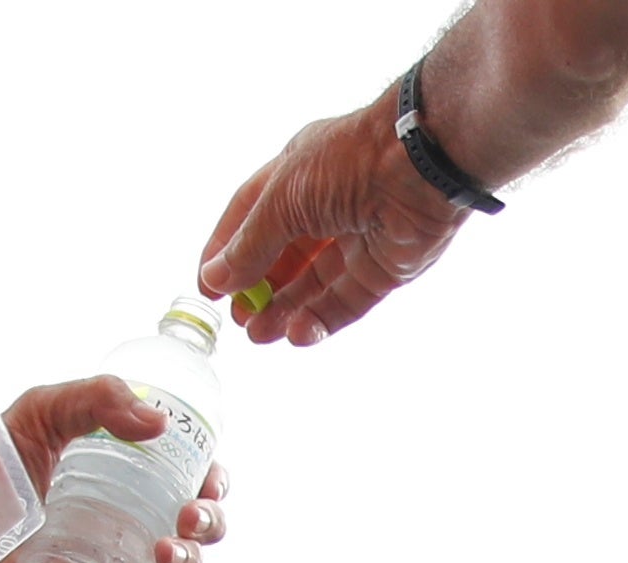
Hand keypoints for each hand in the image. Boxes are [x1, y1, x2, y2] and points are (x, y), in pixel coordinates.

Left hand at [0, 380, 225, 562]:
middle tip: (189, 517)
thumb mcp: (45, 410)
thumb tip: (159, 422)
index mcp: (127, 474)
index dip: (213, 481)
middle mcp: (130, 519)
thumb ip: (98, 398)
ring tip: (167, 552)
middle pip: (198, 526)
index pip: (189, 478)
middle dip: (211, 523)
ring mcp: (115, 562)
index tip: (208, 481)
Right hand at [194, 103, 472, 346]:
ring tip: (259, 335)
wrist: (419, 166)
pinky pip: (347, 301)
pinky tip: (297, 334)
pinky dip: (321, 319)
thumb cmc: (347, 161)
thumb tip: (217, 277)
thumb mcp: (282, 199)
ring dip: (285, 310)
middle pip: (283, 256)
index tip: (209, 285)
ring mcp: (356, 238)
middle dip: (258, 288)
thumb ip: (251, 244)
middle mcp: (325, 205)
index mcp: (295, 175)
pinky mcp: (384, 268)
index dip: (228, 250)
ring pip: (314, 284)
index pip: (250, 215)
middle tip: (239, 317)